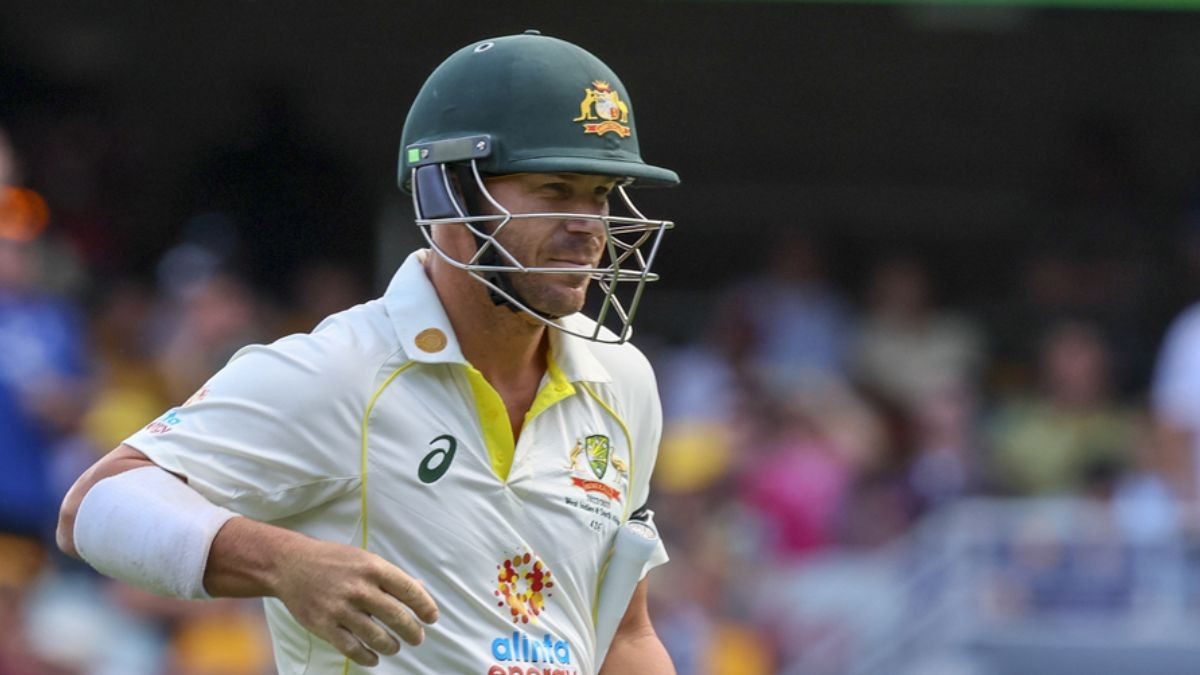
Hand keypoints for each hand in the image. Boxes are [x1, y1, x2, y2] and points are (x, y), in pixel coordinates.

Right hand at [272, 538, 440, 666]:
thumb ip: (391, 576)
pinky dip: (367, 657)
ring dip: (392, 645)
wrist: (290, 564)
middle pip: (397, 616)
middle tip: (418, 638)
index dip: (425, 606)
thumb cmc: (333, 560)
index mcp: (373, 568)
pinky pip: (352, 648)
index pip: (409, 590)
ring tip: (395, 646)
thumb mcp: (365, 559)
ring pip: (377, 636)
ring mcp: (341, 608)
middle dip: (412, 631)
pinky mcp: (324, 625)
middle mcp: (359, 588)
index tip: (432, 618)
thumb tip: (420, 590)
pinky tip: (374, 658)